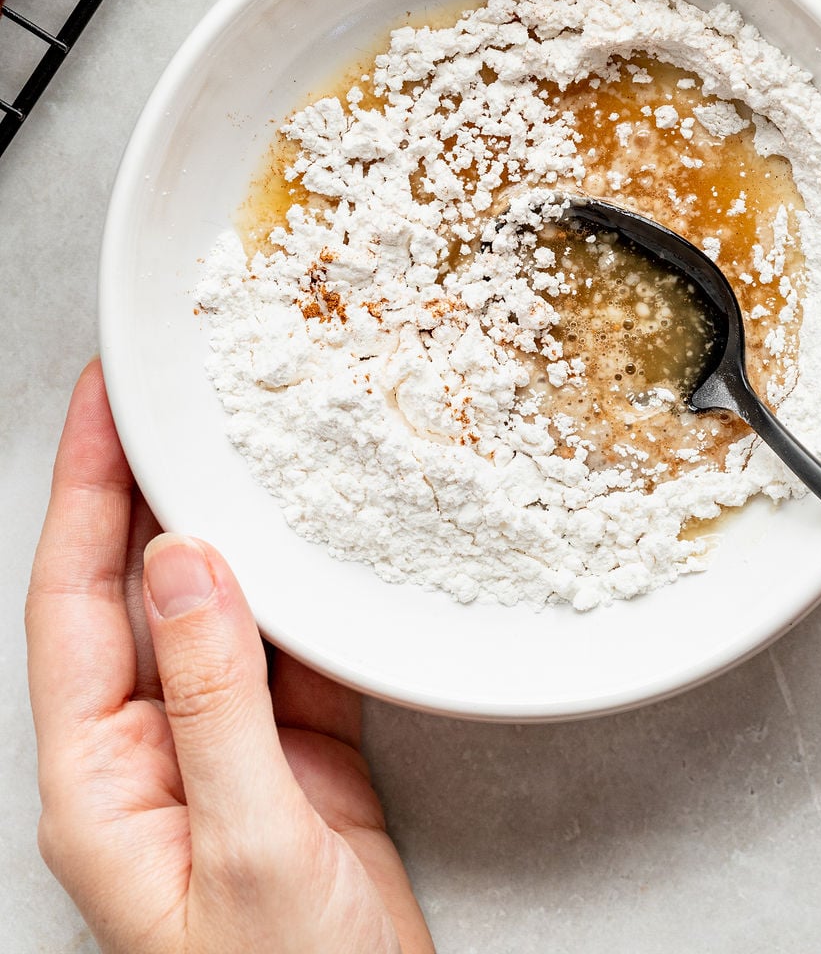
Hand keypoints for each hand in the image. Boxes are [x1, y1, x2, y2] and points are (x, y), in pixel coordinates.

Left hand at [26, 360, 432, 953]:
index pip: (72, 601)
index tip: (102, 403)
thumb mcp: (246, 848)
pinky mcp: (296, 759)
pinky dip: (311, 594)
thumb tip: (182, 566)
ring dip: (240, 532)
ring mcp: (225, 751)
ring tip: (254, 446)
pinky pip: (295, 650)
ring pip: (223, 610)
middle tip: (175, 395)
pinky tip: (324, 546)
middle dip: (152, 487)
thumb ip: (214, 702)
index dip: (85, 491)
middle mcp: (151, 752)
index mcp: (101, 778)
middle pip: (140, 590)